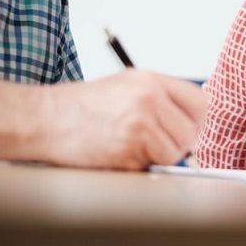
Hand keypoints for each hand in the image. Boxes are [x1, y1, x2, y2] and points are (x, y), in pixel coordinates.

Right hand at [42, 69, 206, 169]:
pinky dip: (144, 166)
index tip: (185, 130)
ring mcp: (140, 121)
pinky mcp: (130, 146)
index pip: (200, 102)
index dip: (195, 121)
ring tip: (136, 148)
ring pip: (177, 151)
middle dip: (180, 144)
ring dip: (162, 157)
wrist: (45, 118)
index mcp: (151, 79)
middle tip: (158, 145)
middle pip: (192, 130)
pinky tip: (122, 154)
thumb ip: (160, 99)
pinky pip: (155, 164)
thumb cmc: (82, 106)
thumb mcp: (126, 86)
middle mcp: (149, 97)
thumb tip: (192, 123)